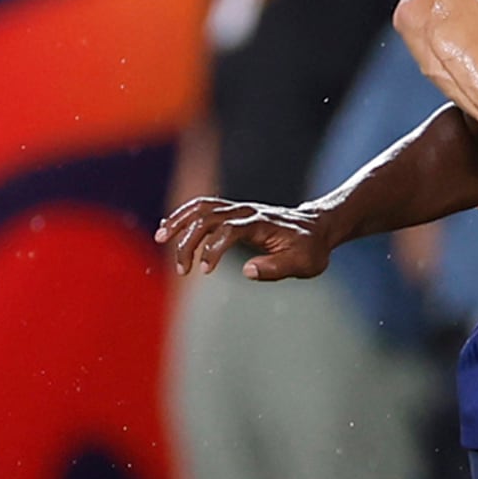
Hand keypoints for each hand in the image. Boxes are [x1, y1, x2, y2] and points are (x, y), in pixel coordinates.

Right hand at [154, 198, 334, 280]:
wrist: (317, 227)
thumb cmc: (311, 249)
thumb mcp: (303, 264)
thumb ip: (276, 268)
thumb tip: (248, 271)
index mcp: (262, 224)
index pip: (228, 230)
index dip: (213, 249)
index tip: (204, 270)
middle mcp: (247, 212)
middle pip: (208, 218)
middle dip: (189, 241)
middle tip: (182, 270)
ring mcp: (239, 209)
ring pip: (201, 208)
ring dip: (179, 222)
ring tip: (160, 238)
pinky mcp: (234, 211)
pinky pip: (203, 207)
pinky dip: (184, 215)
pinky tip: (169, 227)